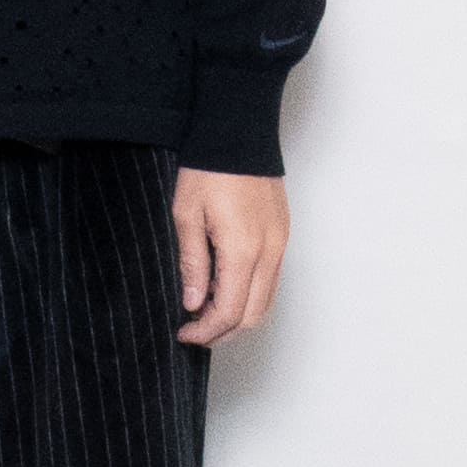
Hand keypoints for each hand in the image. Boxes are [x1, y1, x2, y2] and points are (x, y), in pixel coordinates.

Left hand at [171, 167, 288, 345]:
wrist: (239, 133)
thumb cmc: (209, 169)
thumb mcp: (187, 216)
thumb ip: (192, 264)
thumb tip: (193, 303)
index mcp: (242, 250)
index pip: (229, 312)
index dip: (206, 331)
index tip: (184, 333)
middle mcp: (269, 253)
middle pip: (253, 316)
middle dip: (223, 332)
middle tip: (194, 331)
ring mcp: (280, 244)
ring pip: (266, 301)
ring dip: (238, 316)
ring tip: (206, 311)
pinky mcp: (282, 235)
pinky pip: (271, 280)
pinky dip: (250, 295)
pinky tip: (225, 288)